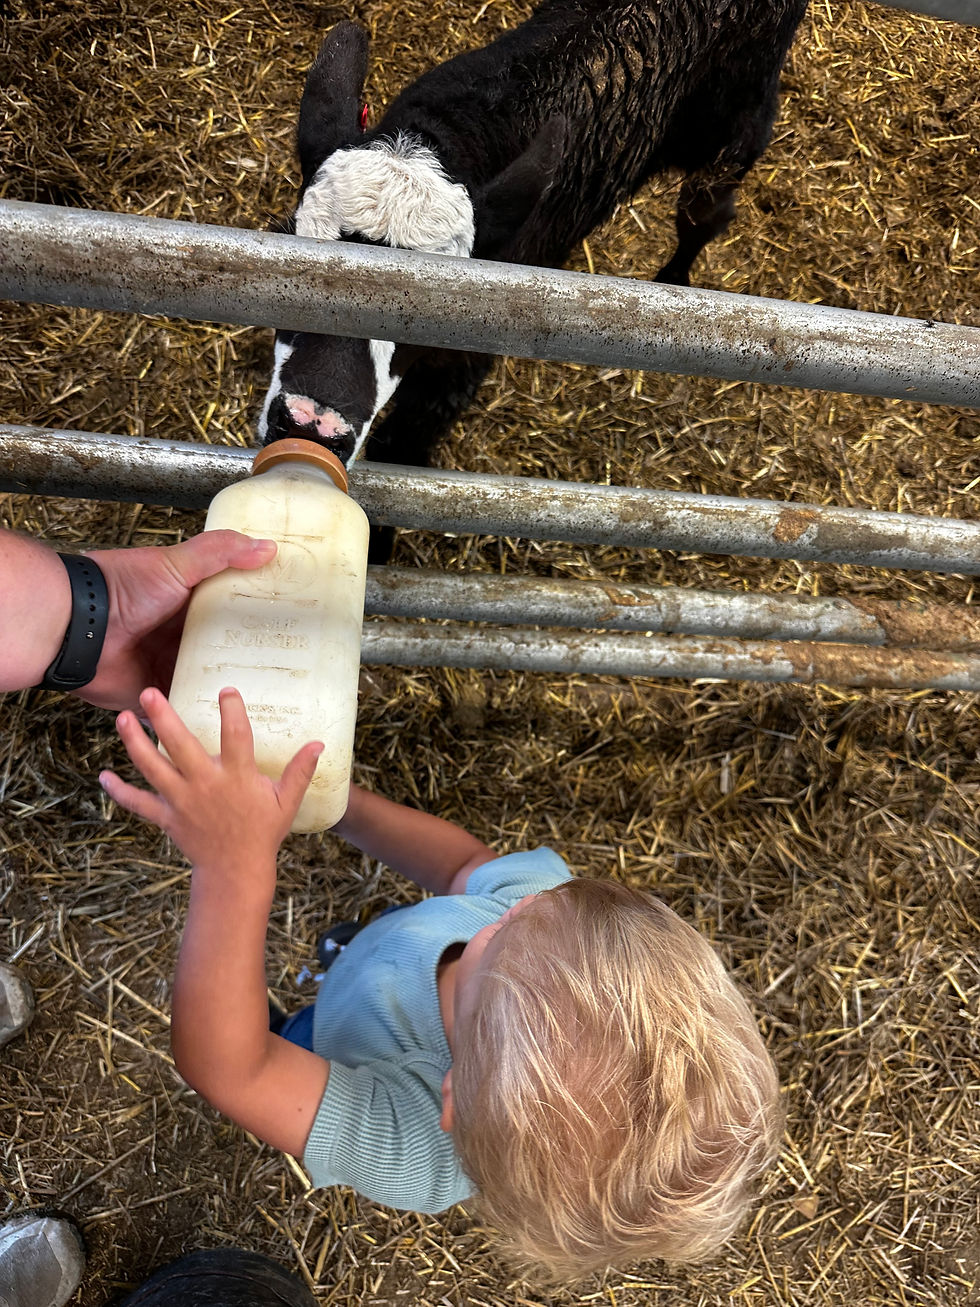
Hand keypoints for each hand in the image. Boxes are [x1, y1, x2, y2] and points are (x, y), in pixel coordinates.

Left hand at [79, 531, 277, 711]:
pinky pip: (186, 709)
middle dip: (254, 660)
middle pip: (227, 650)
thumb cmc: (121, 590)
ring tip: (272, 701)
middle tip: (293, 669)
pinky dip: (203, 717)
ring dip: (232, 691)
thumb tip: (267, 548)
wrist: (77, 630)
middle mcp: (182, 636)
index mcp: (188, 603)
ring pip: (210, 683)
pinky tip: (232, 723)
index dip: (261, 614)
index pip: (233, 608)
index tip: (295, 622)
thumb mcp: (176, 564)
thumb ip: (220, 553)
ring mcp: (170, 668)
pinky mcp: (157, 696)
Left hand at [99, 687, 322, 872]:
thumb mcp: (287, 802)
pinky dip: (120, 791)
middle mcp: (206, 785)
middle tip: (149, 693)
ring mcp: (183, 801)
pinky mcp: (167, 817)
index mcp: (238, 778)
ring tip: (122, 719)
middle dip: (164, 718)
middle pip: (180, 746)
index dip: (232, 712)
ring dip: (134, 743)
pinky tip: (102, 776)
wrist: (236, 872)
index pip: (236, 737)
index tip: (226, 690)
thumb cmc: (263, 833)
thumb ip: (300, 771)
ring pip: (153, 768)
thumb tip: (319, 743)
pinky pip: (139, 803)